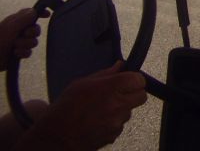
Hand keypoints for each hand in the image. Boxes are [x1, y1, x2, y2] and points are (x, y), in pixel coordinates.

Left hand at [0, 8, 48, 70]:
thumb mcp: (10, 27)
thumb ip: (23, 18)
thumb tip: (34, 11)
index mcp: (16, 20)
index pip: (31, 13)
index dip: (40, 13)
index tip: (47, 15)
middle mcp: (19, 30)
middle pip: (36, 29)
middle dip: (32, 33)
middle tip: (25, 34)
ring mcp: (19, 41)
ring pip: (33, 42)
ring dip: (25, 44)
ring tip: (15, 46)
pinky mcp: (19, 52)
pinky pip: (29, 52)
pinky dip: (22, 53)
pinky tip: (15, 53)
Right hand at [17, 61, 146, 150]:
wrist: (54, 137)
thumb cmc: (66, 107)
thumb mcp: (83, 83)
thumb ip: (106, 74)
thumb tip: (121, 65)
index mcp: (111, 88)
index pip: (139, 80)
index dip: (134, 79)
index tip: (127, 80)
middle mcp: (118, 105)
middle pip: (142, 96)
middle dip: (134, 93)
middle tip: (120, 93)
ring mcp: (117, 122)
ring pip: (130, 111)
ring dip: (122, 108)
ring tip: (101, 109)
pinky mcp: (114, 135)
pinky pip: (121, 125)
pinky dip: (113, 122)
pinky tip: (98, 121)